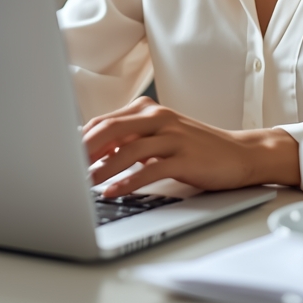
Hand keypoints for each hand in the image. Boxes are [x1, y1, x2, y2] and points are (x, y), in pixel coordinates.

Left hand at [82, 96, 299, 196]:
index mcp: (147, 110)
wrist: (240, 153)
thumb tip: (92, 151)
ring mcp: (172, 135)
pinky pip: (149, 168)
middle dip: (83, 151)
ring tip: (82, 185)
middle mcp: (157, 117)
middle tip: (63, 170)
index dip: (80, 140)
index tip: (62, 158)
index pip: (103, 121)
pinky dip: (127, 181)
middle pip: (110, 130)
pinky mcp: (184, 157)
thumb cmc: (195, 148)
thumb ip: (129, 140)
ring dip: (100, 169)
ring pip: (126, 149)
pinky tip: (112, 191)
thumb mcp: (159, 138)